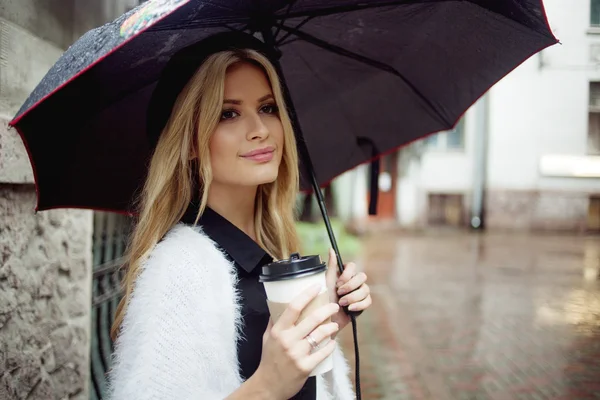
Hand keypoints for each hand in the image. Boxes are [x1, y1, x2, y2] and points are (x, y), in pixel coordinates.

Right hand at [256, 284, 339, 399]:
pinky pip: (323, 352)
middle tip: (334, 306)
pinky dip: (330, 346)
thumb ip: (274, 322)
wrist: (268, 385)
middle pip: (312, 319)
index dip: (307, 294)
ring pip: (320, 334)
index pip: (293, 307)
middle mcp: (288, 340)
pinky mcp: (305, 366)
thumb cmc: (268, 359)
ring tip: (335, 325)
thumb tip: (279, 305)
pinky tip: (332, 342)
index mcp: (278, 331)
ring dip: (331, 327)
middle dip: (327, 310)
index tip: (317, 287)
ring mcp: (297, 354)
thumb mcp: (267, 338)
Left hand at [326, 249, 371, 335]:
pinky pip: (368, 301)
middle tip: (339, 294)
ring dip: (353, 297)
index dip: (347, 274)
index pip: (353, 266)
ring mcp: (359, 292)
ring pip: (366, 289)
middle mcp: (353, 281)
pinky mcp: (362, 304)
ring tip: (342, 304)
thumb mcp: (326, 282)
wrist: (325, 319)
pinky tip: (350, 309)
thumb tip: (331, 249)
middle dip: (351, 286)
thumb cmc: (323, 299)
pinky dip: (359, 305)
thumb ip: (331, 266)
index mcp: (344, 274)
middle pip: (362, 277)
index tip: (338, 283)